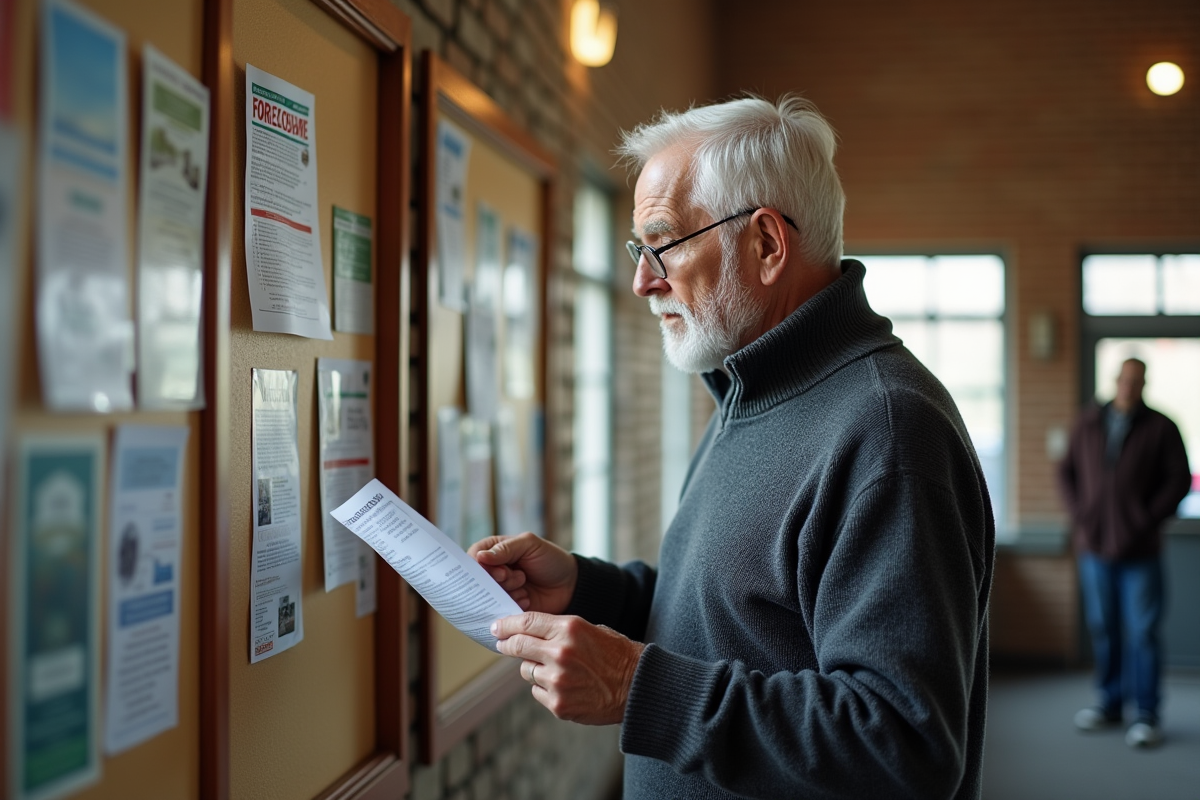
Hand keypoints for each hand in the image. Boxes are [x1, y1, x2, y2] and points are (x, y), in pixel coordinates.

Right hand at [469, 533, 577, 614]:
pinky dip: (514, 604)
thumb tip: (480, 557)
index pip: (474, 557)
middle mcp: (493, 571)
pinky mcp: (507, 608)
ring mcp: (499, 591)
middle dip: (497, 581)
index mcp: (495, 551)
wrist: (570, 585)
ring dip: (508, 592)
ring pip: (488, 596)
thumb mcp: (530, 545)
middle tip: (516, 578)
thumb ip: (505, 549)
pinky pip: (499, 611)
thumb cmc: (550, 559)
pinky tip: (527, 599)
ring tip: (524, 586)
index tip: (499, 571)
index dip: (481, 566)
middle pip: (478, 579)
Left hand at [493, 612, 643, 725]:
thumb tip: (528, 633)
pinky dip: (545, 688)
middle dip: (507, 644)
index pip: (526, 622)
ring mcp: (558, 680)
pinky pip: (537, 691)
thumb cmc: (617, 655)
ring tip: (556, 669)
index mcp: (569, 629)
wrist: (639, 687)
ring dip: (533, 668)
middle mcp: (560, 653)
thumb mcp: (591, 629)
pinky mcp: (559, 704)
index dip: (507, 624)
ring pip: (526, 671)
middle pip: (519, 646)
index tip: (497, 627)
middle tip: (502, 644)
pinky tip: (565, 686)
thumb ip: (559, 631)